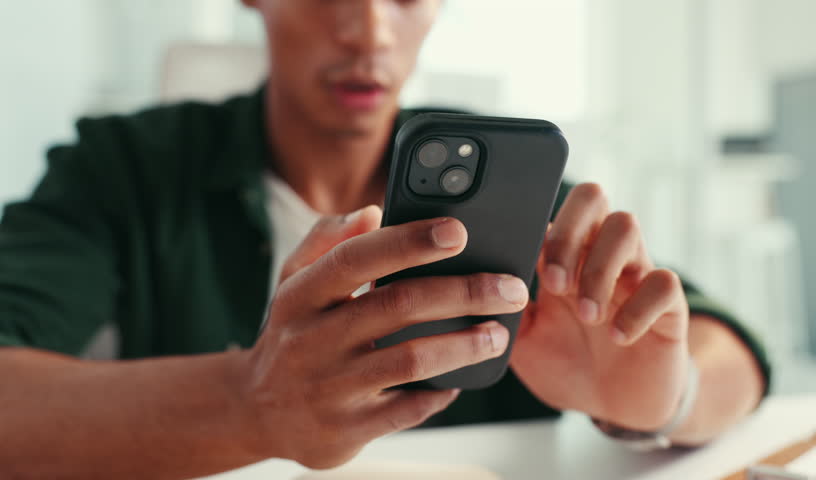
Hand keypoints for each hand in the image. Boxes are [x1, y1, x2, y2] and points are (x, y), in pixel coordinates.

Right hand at [235, 206, 528, 468]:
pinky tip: (462, 377)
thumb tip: (372, 211)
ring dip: (463, 345)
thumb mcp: (294, 281)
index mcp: (300, 295)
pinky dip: (439, 392)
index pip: (356, 258)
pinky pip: (405, 410)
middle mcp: (311, 339)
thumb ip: (328, 240)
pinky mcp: (344, 429)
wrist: (257, 410)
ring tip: (498, 334)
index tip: (458, 230)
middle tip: (510, 288)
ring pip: (409, 360)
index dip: (408, 242)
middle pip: (397, 306)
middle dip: (463, 292)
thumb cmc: (294, 332)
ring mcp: (328, 387)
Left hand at [510, 184, 689, 430]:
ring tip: (588, 315)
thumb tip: (480, 285)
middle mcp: (600, 255)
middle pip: (592, 197)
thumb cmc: (568, 365)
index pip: (553, 210)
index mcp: (565, 258)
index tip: (530, 273)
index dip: (539, 232)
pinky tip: (619, 336)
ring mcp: (635, 276)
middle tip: (557, 286)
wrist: (614, 405)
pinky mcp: (669, 305)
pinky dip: (638, 309)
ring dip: (599, 270)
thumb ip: (504, 310)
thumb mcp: (523, 341)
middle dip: (569, 234)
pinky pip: (664, 282)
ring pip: (626, 225)